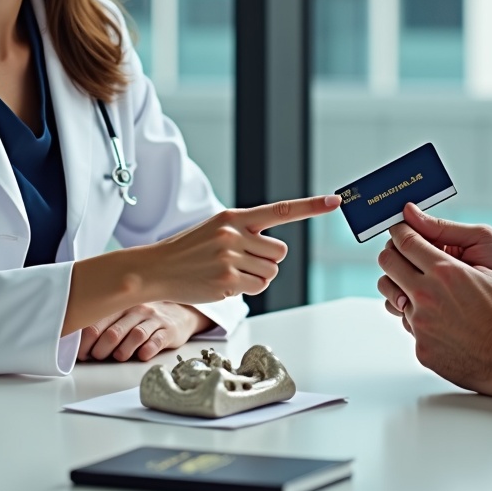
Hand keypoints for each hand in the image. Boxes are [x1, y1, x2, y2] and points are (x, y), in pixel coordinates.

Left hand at [78, 302, 207, 362]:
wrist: (180, 313)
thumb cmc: (144, 317)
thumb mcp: (124, 314)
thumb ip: (105, 325)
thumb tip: (81, 347)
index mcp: (121, 305)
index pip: (97, 322)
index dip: (85, 342)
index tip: (82, 353)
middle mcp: (137, 310)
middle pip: (113, 332)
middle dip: (101, 350)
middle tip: (98, 357)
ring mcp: (154, 319)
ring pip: (135, 335)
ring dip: (123, 351)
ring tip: (118, 358)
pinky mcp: (169, 330)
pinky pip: (157, 341)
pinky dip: (147, 350)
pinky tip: (141, 355)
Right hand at [141, 195, 340, 303]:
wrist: (156, 268)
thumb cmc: (188, 250)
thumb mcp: (215, 229)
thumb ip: (244, 232)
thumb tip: (273, 249)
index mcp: (234, 217)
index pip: (280, 210)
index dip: (311, 207)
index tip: (335, 202)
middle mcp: (235, 234)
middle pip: (280, 252)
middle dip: (267, 260)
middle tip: (242, 262)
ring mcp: (231, 257)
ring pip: (271, 272)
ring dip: (257, 276)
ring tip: (230, 272)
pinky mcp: (227, 280)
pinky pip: (258, 287)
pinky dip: (247, 288)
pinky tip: (225, 283)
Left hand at [377, 224, 491, 404]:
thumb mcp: (489, 272)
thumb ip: (456, 254)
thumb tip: (433, 244)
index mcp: (445, 271)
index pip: (406, 241)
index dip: (400, 232)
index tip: (400, 231)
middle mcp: (427, 296)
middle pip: (388, 263)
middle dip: (392, 254)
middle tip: (400, 254)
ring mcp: (421, 324)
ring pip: (392, 296)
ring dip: (401, 288)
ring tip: (420, 290)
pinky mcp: (422, 348)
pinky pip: (408, 326)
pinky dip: (419, 319)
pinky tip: (439, 320)